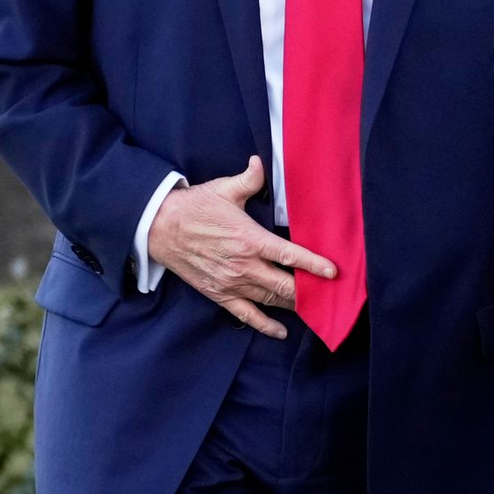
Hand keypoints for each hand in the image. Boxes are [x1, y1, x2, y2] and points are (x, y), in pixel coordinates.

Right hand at [147, 155, 336, 338]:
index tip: (333, 272)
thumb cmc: (195, 207)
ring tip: (313, 306)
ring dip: (292, 305)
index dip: (313, 265)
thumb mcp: (224, 189)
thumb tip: (261, 162)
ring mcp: (231, 283)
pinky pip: (246, 315)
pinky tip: (281, 331)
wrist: (160, 228)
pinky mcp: (219, 295)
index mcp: (250, 239)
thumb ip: (249, 179)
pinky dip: (265, 325)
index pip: (289, 256)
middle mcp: (243, 265)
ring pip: (270, 300)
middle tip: (328, 293)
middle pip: (284, 285)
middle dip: (308, 290)